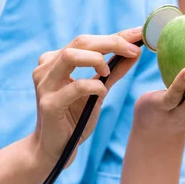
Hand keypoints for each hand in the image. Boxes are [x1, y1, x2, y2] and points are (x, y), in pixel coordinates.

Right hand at [32, 28, 142, 164]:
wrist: (55, 149)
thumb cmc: (74, 119)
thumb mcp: (97, 91)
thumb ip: (113, 71)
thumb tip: (135, 51)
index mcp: (55, 61)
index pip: (86, 40)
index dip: (115, 35)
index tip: (139, 34)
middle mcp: (46, 68)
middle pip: (79, 42)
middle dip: (111, 42)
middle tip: (134, 49)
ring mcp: (45, 85)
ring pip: (71, 56)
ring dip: (97, 59)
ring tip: (108, 73)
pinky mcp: (50, 104)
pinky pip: (76, 86)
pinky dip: (95, 86)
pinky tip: (102, 93)